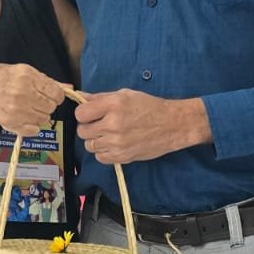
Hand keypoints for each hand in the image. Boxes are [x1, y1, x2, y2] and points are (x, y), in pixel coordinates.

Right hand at [0, 63, 68, 135]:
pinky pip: (34, 130)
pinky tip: (24, 118)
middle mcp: (23, 94)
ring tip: (28, 109)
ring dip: (40, 116)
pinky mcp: (11, 123)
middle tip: (36, 101)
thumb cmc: (3, 78)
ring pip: (44, 119)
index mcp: (28, 77)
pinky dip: (32, 127)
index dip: (56, 96)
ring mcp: (17, 110)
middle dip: (47, 105)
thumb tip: (70, 88)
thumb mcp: (25, 72)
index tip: (50, 95)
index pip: (56, 93)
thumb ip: (48, 81)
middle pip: (51, 107)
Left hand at [75, 89, 210, 165]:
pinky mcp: (123, 157)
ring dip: (96, 140)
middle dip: (88, 127)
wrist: (173, 125)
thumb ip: (100, 97)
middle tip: (100, 124)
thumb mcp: (125, 95)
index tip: (90, 114)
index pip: (80, 114)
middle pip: (82, 131)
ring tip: (109, 134)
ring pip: (89, 146)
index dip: (84, 113)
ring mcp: (117, 143)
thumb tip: (80, 96)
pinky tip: (114, 144)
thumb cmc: (150, 107)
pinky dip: (104, 152)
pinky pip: (100, 158)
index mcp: (113, 105)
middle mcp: (113, 124)